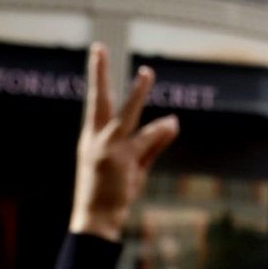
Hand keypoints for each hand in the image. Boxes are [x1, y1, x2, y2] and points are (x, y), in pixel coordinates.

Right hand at [72, 44, 180, 239]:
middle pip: (98, 99)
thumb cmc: (111, 193)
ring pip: (126, 113)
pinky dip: (161, 130)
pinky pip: (147, 138)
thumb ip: (154, 142)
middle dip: (98, 73)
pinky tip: (172, 123)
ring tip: (146, 72)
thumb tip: (175, 121)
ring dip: (137, 92)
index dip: (98, 76)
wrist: (96, 220)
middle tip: (99, 49)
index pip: (96, 101)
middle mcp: (96, 138)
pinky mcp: (122, 158)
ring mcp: (108, 147)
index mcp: (92, 137)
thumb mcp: (134, 165)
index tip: (99, 52)